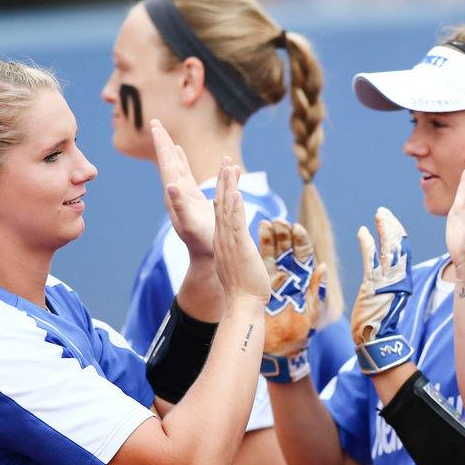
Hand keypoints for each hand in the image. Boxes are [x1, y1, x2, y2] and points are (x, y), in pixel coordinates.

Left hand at [150, 119, 214, 259]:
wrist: (206, 256)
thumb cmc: (200, 241)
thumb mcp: (189, 224)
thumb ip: (180, 205)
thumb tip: (170, 185)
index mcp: (175, 195)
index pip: (166, 164)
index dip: (161, 144)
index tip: (155, 125)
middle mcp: (177, 193)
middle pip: (168, 162)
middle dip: (163, 142)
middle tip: (154, 121)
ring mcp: (185, 196)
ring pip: (178, 167)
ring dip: (172, 151)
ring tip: (167, 136)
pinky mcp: (195, 199)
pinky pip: (190, 175)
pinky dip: (187, 162)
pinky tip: (184, 154)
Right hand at [212, 162, 271, 306]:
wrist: (243, 305)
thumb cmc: (245, 289)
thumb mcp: (239, 263)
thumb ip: (240, 251)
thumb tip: (244, 248)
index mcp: (223, 240)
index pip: (221, 210)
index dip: (223, 190)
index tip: (226, 173)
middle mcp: (222, 238)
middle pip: (220, 203)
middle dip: (223, 180)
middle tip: (225, 160)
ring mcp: (229, 242)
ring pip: (226, 209)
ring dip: (228, 186)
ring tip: (227, 166)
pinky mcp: (240, 248)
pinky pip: (236, 224)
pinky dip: (236, 208)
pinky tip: (236, 193)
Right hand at [261, 219, 327, 357]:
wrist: (280, 349)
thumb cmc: (299, 334)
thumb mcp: (312, 311)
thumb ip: (317, 290)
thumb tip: (323, 267)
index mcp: (304, 280)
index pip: (304, 254)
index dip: (301, 240)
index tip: (296, 229)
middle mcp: (290, 276)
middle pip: (288, 248)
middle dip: (285, 233)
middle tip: (280, 221)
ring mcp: (274, 278)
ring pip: (272, 251)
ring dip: (270, 236)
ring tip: (267, 223)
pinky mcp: (260, 283)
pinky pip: (259, 262)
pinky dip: (258, 248)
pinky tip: (254, 235)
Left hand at [352, 207, 412, 346]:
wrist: (376, 340)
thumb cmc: (379, 320)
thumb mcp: (387, 295)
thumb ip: (389, 279)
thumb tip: (386, 265)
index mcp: (403, 281)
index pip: (404, 250)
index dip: (397, 233)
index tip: (390, 219)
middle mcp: (399, 279)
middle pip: (400, 246)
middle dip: (392, 226)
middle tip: (383, 212)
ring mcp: (388, 283)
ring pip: (389, 249)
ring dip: (384, 229)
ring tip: (378, 214)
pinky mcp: (373, 287)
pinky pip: (371, 261)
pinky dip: (368, 244)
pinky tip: (363, 232)